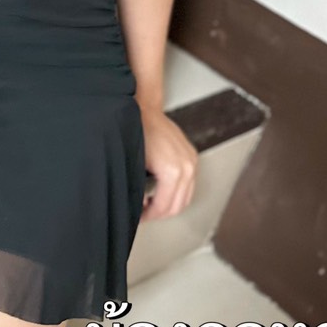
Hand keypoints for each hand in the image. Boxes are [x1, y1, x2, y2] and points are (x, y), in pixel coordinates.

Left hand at [138, 104, 197, 220]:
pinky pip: (189, 184)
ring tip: (152, 202)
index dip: (150, 215)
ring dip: (170, 203)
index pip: (165, 207)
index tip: (140, 216)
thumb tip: (137, 206)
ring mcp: (192, 162)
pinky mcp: (192, 157)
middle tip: (145, 213)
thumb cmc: (137, 132)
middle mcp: (187, 168)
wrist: (145, 110)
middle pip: (178, 206)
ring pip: (186, 197)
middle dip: (160, 213)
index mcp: (173, 172)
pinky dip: (177, 191)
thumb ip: (138, 190)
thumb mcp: (134, 165)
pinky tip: (162, 190)